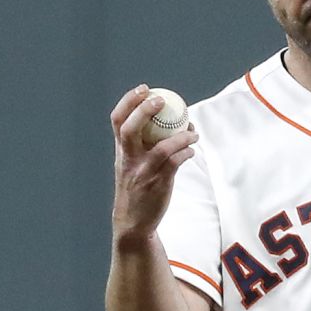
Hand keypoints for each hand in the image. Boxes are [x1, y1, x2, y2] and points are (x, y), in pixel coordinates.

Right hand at [110, 85, 196, 246]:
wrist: (134, 222)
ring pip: (161, 147)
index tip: (143, 88)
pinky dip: (185, 153)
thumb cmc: (136, 189)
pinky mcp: (158, 184)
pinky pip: (174, 163)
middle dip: (144, 109)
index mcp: (121, 151)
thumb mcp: (130, 165)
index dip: (129, 101)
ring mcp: (143, 172)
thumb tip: (163, 124)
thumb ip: (139, 145)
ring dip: (180, 136)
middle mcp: (128, 159)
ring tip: (193, 132)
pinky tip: (191, 150)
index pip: (118, 120)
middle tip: (162, 100)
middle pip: (130, 128)